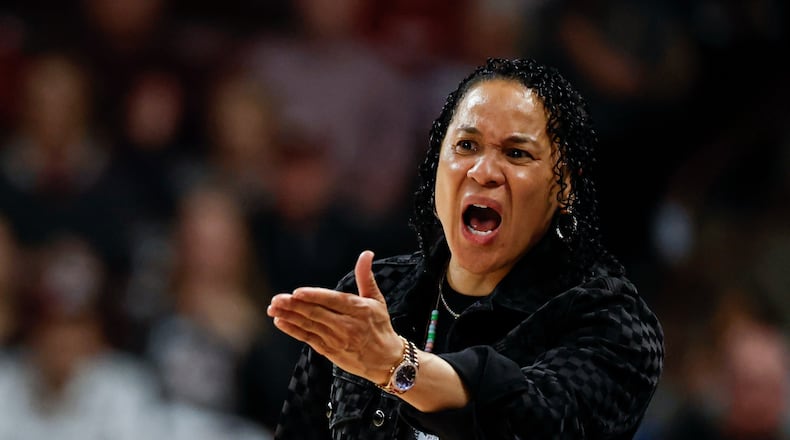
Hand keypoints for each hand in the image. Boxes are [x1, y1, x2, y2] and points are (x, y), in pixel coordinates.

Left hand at [267, 250, 403, 384]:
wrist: (385, 360)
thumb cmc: (380, 325)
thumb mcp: (377, 300)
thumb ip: (365, 277)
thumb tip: (366, 253)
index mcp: (359, 309)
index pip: (333, 301)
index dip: (314, 297)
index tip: (297, 292)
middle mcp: (347, 325)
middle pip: (317, 314)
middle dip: (294, 306)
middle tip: (277, 298)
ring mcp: (337, 339)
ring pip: (309, 326)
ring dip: (289, 316)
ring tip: (273, 308)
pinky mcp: (330, 351)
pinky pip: (308, 338)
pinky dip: (293, 330)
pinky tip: (280, 321)